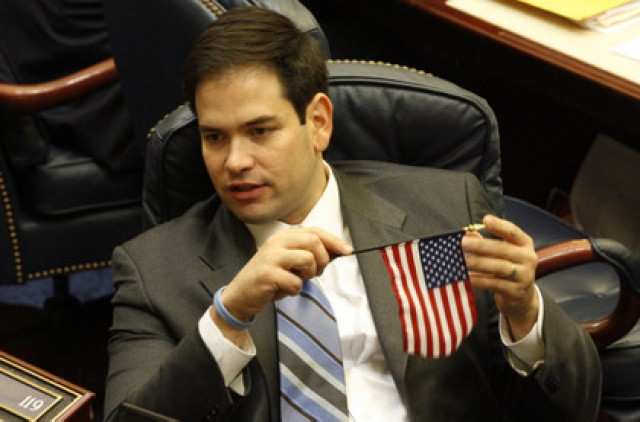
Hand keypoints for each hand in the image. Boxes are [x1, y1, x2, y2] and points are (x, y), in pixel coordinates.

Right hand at [216, 227, 351, 327]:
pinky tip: (283, 290)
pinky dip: (294, 290)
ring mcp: (271, 257)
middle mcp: (276, 242)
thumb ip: (310, 254)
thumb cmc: (270, 279)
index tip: (347, 251)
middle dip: (322, 259)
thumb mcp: (290, 262)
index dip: (334, 241)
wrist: (241, 295)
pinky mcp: (267, 274)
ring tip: (296, 280)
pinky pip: (295, 282)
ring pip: (307, 259)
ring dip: (308, 275)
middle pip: (314, 241)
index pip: (315, 231)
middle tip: (315, 273)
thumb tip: (339, 251)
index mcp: (283, 237)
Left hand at [462, 214, 538, 340]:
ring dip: (479, 263)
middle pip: (503, 249)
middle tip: (463, 243)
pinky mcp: (516, 291)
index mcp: (525, 244)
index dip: (499, 225)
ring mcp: (524, 275)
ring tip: (463, 260)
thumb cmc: (507, 267)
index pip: (513, 232)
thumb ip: (485, 242)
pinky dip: (479, 280)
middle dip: (481, 246)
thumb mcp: (502, 252)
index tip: (485, 220)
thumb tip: (468, 233)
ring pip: (499, 267)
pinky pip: (494, 283)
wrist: (522, 296)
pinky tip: (468, 277)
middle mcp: (528, 258)